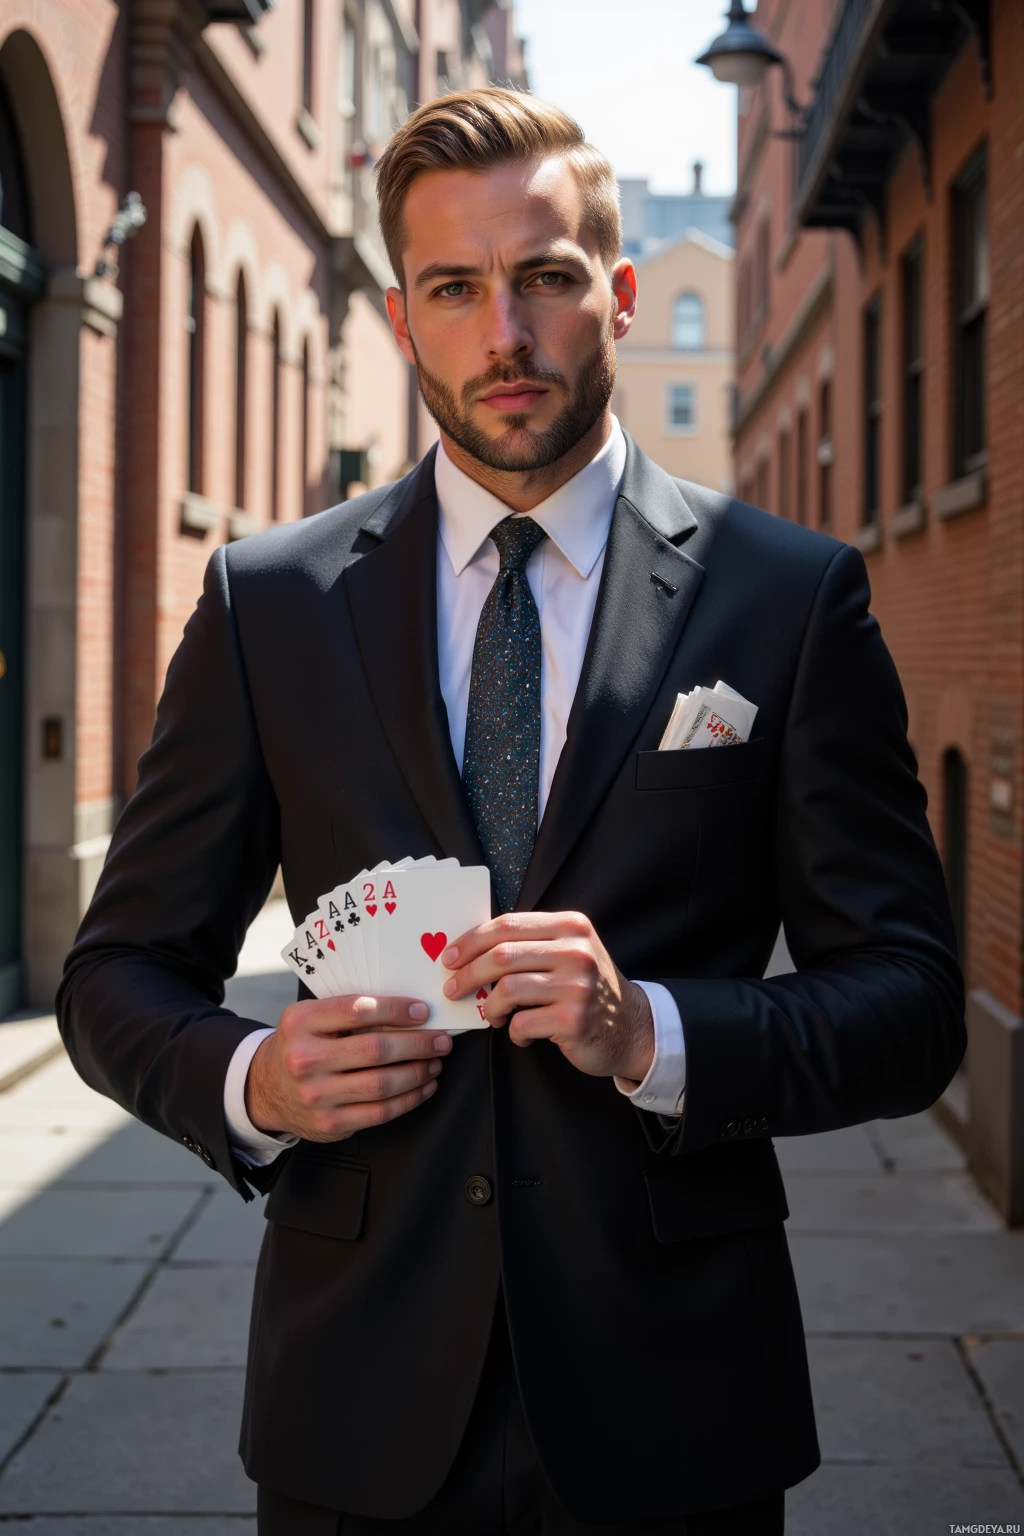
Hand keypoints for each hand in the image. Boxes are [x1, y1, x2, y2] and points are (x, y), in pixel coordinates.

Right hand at [245, 996, 451, 1141]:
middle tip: (441, 1039)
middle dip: (417, 1043)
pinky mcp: (329, 1123)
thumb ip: (347, 1011)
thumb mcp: (310, 1019)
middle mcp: (304, 1059)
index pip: (357, 1010)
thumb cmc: (301, 1045)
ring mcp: (316, 1095)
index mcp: (300, 1023)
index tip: (422, 1011)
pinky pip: (380, 1112)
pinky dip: (410, 1099)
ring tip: (435, 1061)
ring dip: (418, 1072)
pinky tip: (423, 1086)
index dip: (396, 1010)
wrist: (267, 1089)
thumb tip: (408, 1009)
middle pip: (375, 1049)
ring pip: (382, 1083)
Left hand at [440, 912, 654, 1082]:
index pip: (509, 924)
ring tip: (492, 1015)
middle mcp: (576, 951)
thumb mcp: (568, 953)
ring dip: (490, 1006)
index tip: (449, 957)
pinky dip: (514, 1031)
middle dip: (468, 973)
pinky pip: (522, 1023)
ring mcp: (577, 985)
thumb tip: (469, 952)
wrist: (632, 1027)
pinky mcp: (574, 1019)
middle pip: (502, 955)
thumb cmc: (587, 989)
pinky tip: (522, 1033)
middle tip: (452, 988)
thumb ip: (530, 945)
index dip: (472, 940)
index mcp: (571, 926)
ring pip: (507, 989)